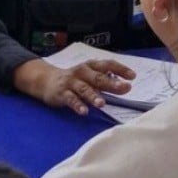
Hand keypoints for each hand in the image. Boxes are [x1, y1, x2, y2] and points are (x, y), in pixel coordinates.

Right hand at [14, 57, 135, 115]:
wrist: (45, 80)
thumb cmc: (74, 80)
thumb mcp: (89, 77)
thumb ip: (106, 81)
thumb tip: (125, 86)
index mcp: (90, 66)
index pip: (107, 65)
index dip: (120, 69)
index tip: (132, 76)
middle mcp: (81, 72)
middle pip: (98, 78)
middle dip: (112, 83)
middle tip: (125, 88)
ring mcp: (71, 82)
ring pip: (84, 89)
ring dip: (93, 96)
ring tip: (102, 104)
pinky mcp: (62, 93)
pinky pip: (70, 99)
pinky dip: (77, 105)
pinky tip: (84, 111)